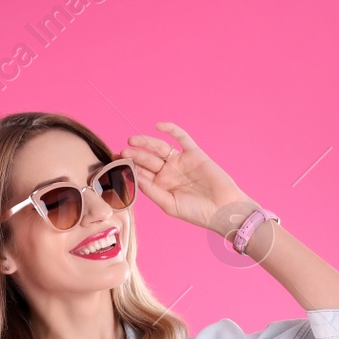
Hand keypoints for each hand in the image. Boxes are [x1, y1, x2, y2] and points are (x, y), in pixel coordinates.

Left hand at [119, 122, 253, 232]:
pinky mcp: (194, 153)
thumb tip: (135, 177)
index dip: (128, 169)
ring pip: (159, 148)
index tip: (115, 165)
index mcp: (161, 186)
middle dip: (134, 155)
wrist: (223, 209)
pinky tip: (158, 126)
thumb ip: (152, 191)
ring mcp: (181, 162)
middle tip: (122, 153)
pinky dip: (171, 130)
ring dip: (146, 143)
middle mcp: (168, 173)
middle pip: (147, 160)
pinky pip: (181, 138)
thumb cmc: (197, 212)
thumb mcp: (169, 204)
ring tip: (132, 140)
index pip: (141, 174)